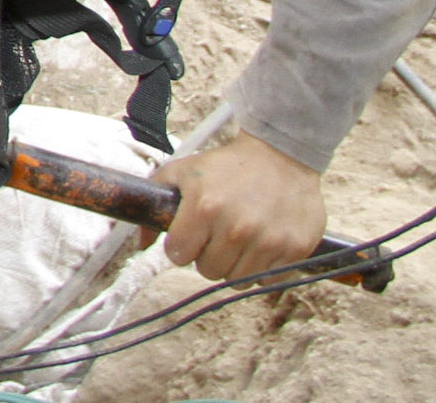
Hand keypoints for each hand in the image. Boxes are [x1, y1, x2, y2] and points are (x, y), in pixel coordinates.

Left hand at [151, 135, 325, 281]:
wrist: (282, 155)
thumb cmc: (227, 166)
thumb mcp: (183, 172)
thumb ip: (155, 204)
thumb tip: (142, 244)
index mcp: (204, 208)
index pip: (177, 255)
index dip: (180, 245)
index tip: (190, 235)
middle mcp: (236, 228)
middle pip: (207, 271)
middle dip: (207, 255)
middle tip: (217, 235)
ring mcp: (267, 241)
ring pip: (236, 281)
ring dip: (234, 265)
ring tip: (239, 240)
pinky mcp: (294, 249)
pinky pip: (268, 281)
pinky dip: (263, 270)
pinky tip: (262, 245)